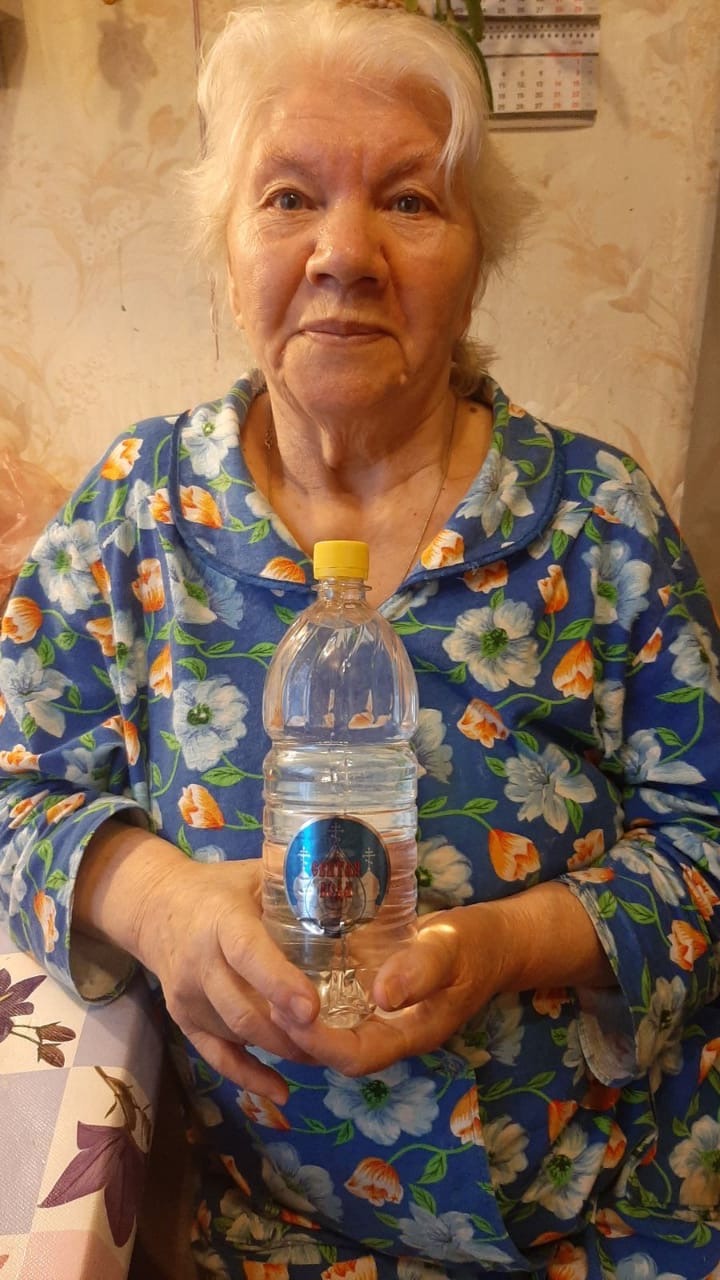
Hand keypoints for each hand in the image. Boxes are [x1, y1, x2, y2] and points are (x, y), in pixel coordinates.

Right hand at [135, 854, 321, 1099]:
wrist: (154, 905)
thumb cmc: (219, 887)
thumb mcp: (255, 875)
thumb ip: (296, 886)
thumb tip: (354, 888)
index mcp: (221, 921)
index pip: (248, 955)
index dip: (278, 983)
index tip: (312, 1009)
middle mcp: (200, 963)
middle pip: (242, 1009)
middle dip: (288, 1033)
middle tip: (334, 1044)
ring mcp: (188, 996)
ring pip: (235, 1034)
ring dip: (280, 1051)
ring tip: (324, 1056)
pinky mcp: (184, 1019)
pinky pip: (216, 1056)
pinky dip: (249, 1077)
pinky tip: (282, 1092)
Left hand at [270, 903, 502, 1076]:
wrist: (492, 940)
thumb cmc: (474, 944)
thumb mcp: (451, 948)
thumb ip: (421, 970)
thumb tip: (381, 995)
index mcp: (410, 1034)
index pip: (355, 1057)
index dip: (319, 1044)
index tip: (289, 1014)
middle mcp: (389, 1032)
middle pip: (334, 1050)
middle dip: (297, 1032)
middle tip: (265, 996)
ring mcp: (381, 1016)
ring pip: (332, 1029)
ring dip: (298, 1017)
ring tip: (265, 986)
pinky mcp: (373, 994)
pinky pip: (338, 1006)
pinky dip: (311, 995)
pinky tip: (287, 968)